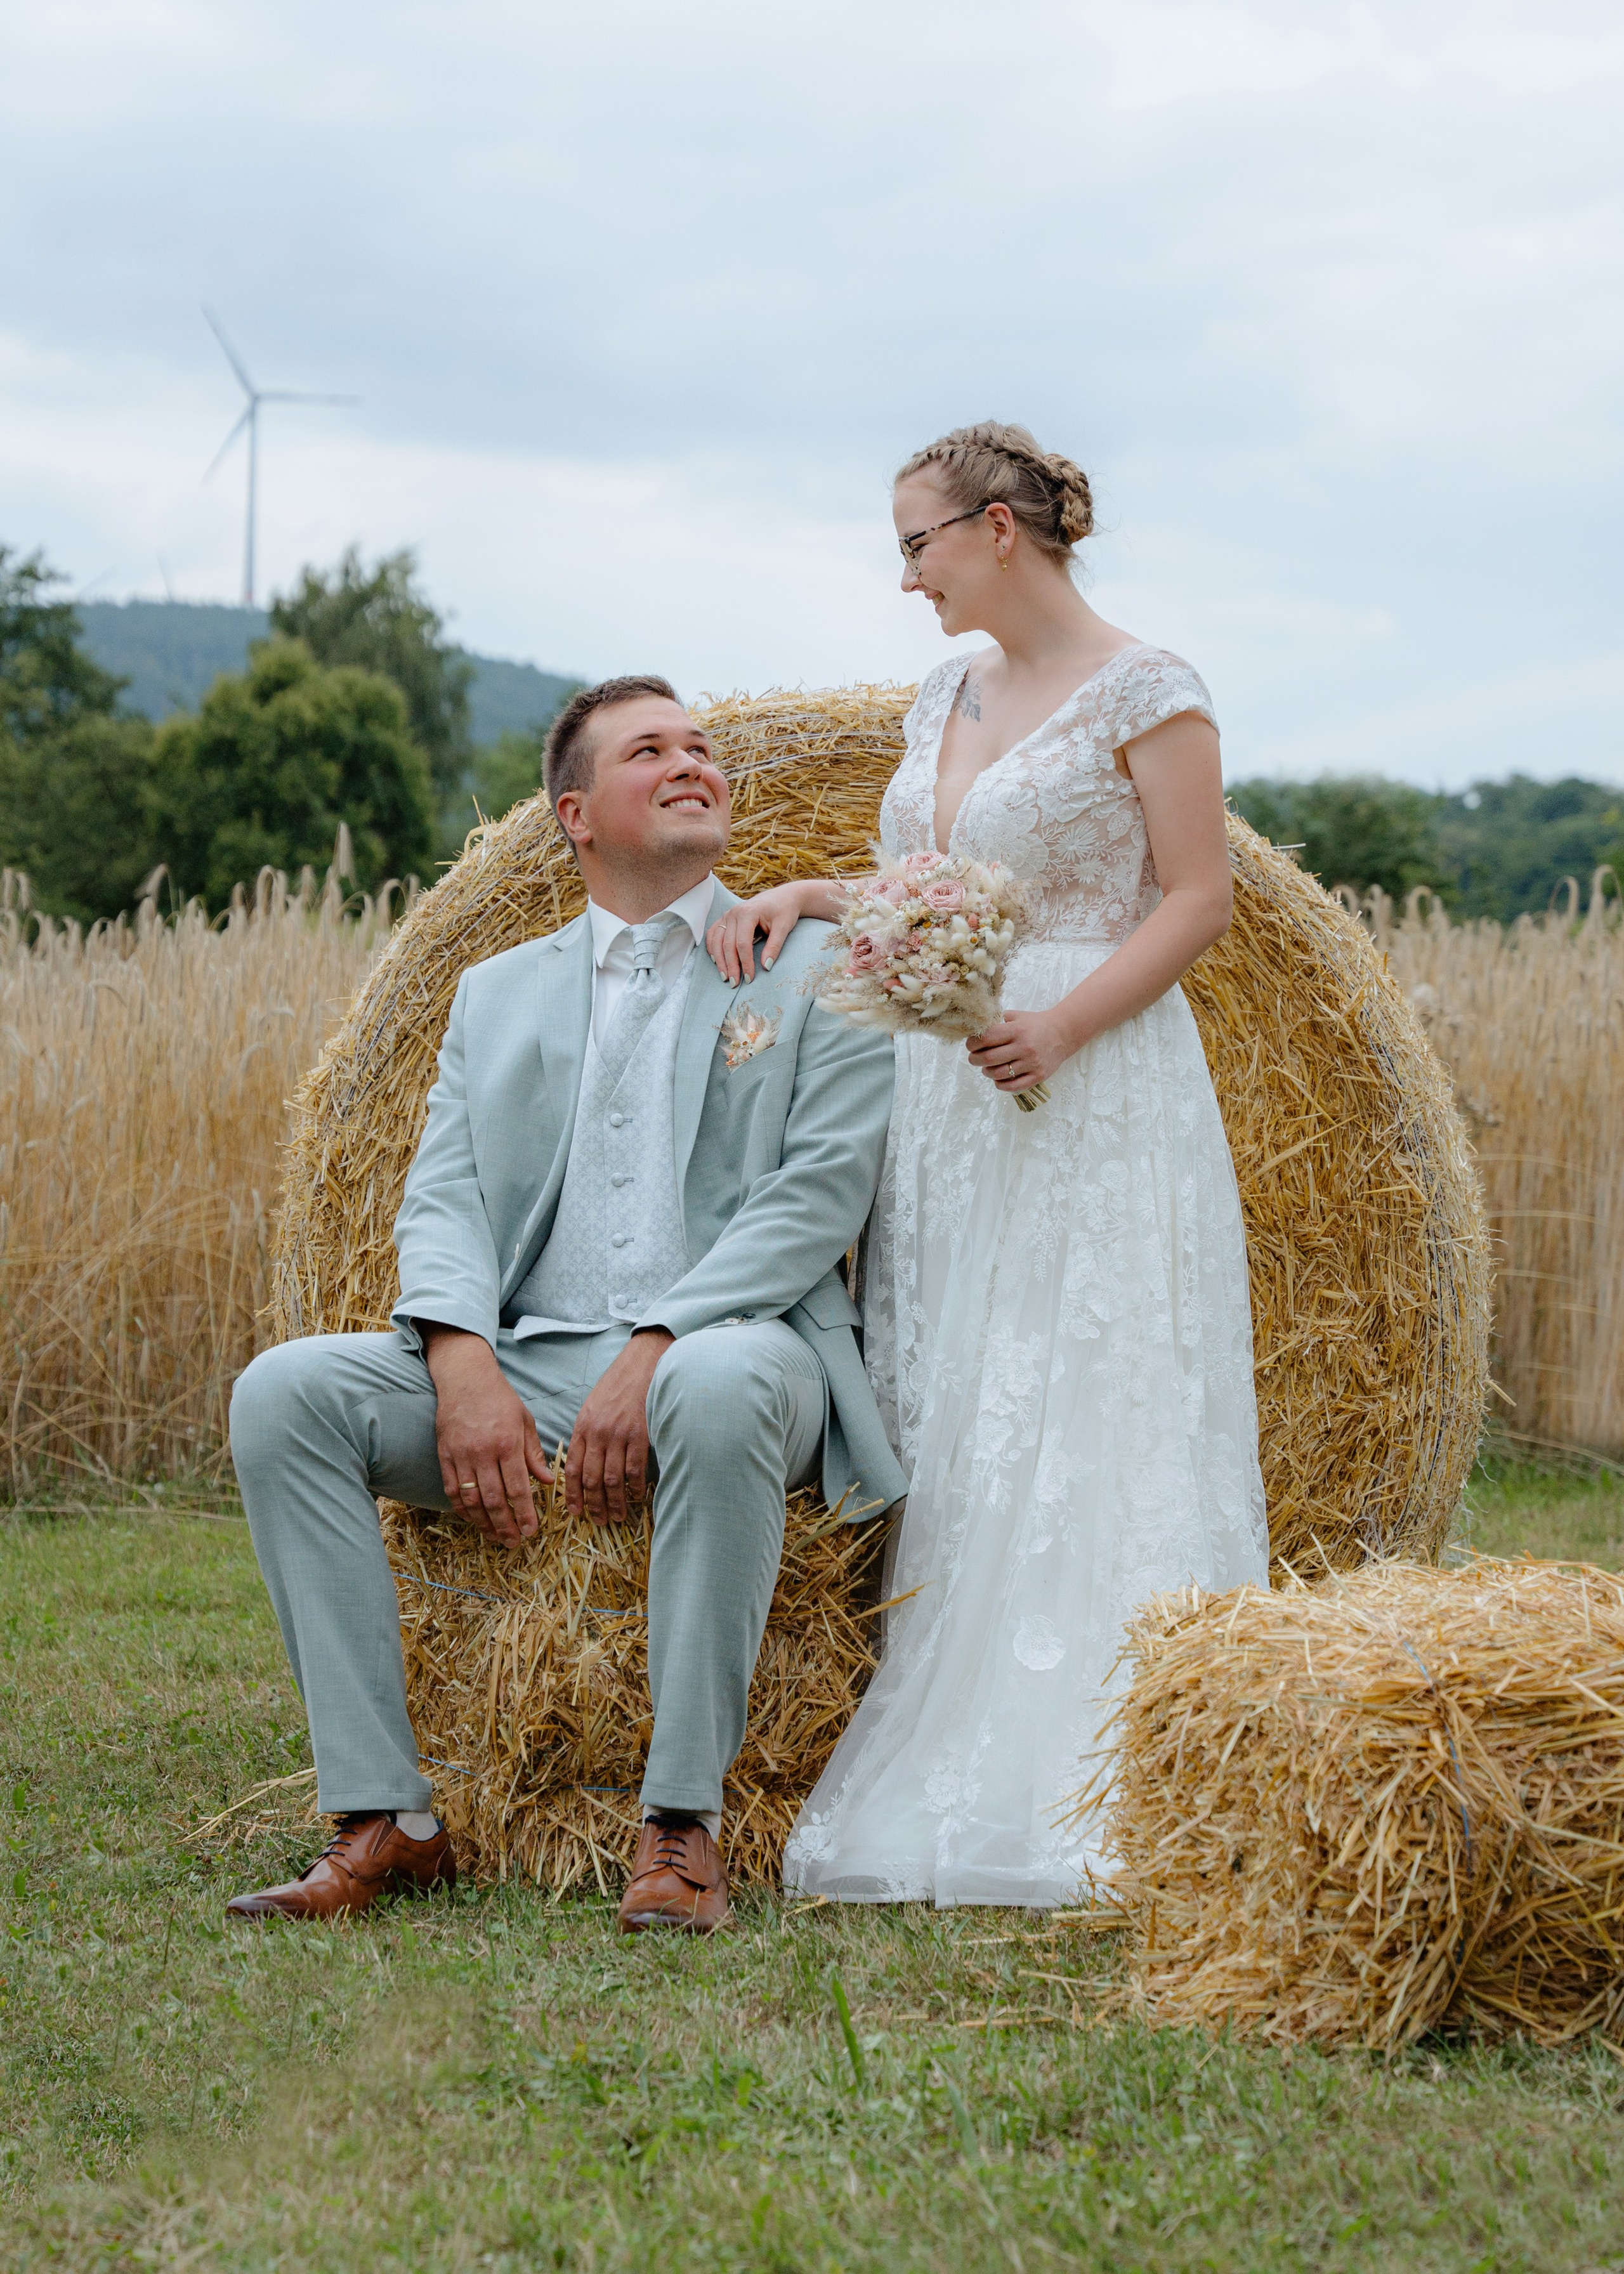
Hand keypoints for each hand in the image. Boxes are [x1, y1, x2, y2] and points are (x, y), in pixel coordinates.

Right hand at [422, 1325, 550, 1546]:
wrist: (465, 1379)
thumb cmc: (500, 1399)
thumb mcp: (525, 1421)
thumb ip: (534, 1454)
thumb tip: (548, 1482)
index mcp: (508, 1444)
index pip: (518, 1488)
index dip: (524, 1514)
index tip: (531, 1531)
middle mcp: (483, 1453)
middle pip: (493, 1500)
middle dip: (505, 1525)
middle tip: (513, 1542)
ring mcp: (461, 1456)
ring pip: (471, 1499)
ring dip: (483, 1523)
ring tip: (495, 1537)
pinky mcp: (445, 1455)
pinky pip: (452, 1489)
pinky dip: (462, 1508)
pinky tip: (472, 1519)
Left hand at [566, 1329, 673, 1523]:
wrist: (643, 1363)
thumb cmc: (618, 1384)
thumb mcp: (592, 1406)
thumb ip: (586, 1433)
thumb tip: (583, 1462)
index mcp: (582, 1426)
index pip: (572, 1467)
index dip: (572, 1494)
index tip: (575, 1511)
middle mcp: (598, 1433)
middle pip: (591, 1478)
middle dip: (594, 1504)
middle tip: (598, 1521)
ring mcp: (619, 1435)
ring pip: (612, 1479)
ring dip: (614, 1502)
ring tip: (617, 1516)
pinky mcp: (641, 1434)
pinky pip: (635, 1469)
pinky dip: (635, 1487)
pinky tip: (637, 1497)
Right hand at [707, 882, 819, 983]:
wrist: (783, 897)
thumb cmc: (784, 911)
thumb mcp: (784, 928)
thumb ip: (774, 947)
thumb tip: (766, 967)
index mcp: (748, 913)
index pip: (742, 944)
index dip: (745, 963)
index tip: (750, 978)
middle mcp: (733, 913)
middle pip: (727, 944)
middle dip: (730, 966)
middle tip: (734, 984)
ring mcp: (727, 914)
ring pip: (716, 941)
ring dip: (719, 960)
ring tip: (725, 977)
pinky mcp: (725, 918)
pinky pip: (713, 934)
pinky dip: (712, 948)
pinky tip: (716, 961)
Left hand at [965, 1008, 1076, 1092]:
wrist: (1062, 1034)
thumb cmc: (1036, 1024)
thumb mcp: (1017, 1016)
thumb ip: (998, 1021)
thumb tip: (976, 1028)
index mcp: (1017, 1030)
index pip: (986, 1038)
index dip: (972, 1043)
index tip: (970, 1045)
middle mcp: (1024, 1047)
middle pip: (989, 1058)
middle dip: (974, 1060)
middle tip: (973, 1059)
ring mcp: (1031, 1063)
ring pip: (999, 1074)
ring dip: (987, 1072)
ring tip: (986, 1068)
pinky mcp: (1038, 1076)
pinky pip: (1013, 1086)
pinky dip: (1000, 1085)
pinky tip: (998, 1079)